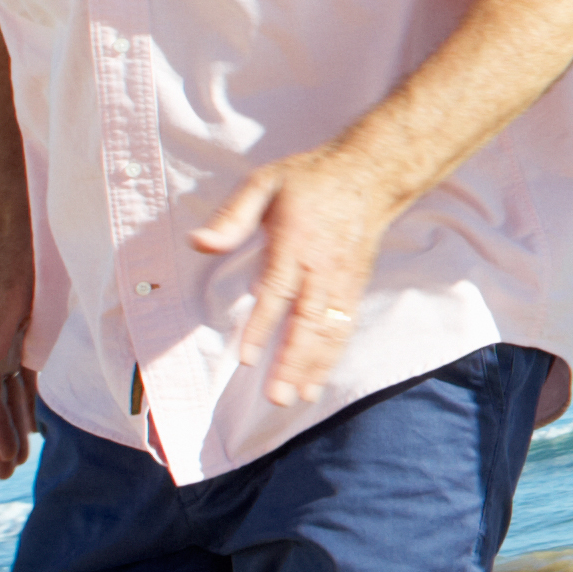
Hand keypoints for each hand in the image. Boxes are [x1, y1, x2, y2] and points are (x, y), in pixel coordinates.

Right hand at [0, 238, 36, 479]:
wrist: (19, 226)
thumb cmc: (13, 259)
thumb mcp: (7, 297)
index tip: (5, 463)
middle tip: (5, 475)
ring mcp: (3, 341)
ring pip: (8, 393)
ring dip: (13, 423)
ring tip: (18, 456)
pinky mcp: (20, 332)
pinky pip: (22, 376)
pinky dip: (27, 399)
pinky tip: (37, 417)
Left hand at [189, 142, 409, 406]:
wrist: (372, 173)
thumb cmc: (311, 179)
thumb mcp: (265, 183)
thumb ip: (233, 216)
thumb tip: (199, 243)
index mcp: (297, 242)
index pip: (277, 291)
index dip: (262, 326)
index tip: (247, 358)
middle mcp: (323, 266)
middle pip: (308, 322)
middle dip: (293, 362)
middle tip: (277, 397)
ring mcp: (343, 279)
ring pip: (330, 330)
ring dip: (315, 367)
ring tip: (298, 398)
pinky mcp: (355, 285)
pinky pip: (344, 326)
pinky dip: (333, 355)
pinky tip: (319, 378)